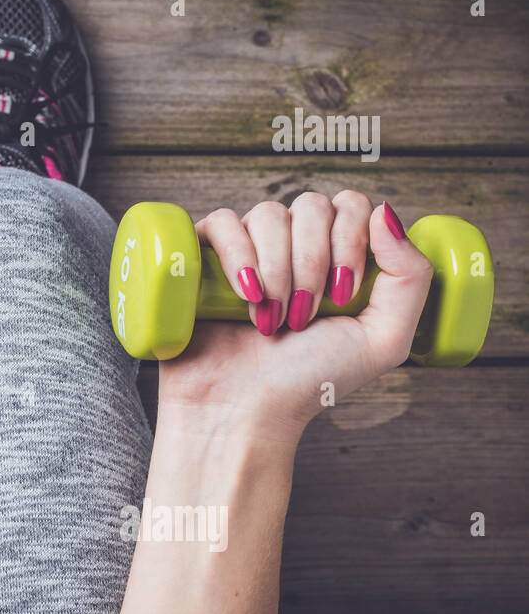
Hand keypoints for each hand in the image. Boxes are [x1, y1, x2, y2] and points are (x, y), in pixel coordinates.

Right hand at [157, 192, 434, 439]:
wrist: (245, 408)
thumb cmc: (311, 380)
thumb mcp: (384, 339)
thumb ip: (410, 276)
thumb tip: (386, 211)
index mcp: (337, 256)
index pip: (351, 205)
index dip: (350, 240)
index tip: (343, 294)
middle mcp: (293, 246)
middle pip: (311, 205)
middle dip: (313, 262)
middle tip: (305, 313)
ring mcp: (247, 249)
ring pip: (268, 214)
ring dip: (277, 269)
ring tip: (271, 316)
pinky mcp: (203, 256)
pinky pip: (222, 223)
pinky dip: (238, 256)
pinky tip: (245, 295)